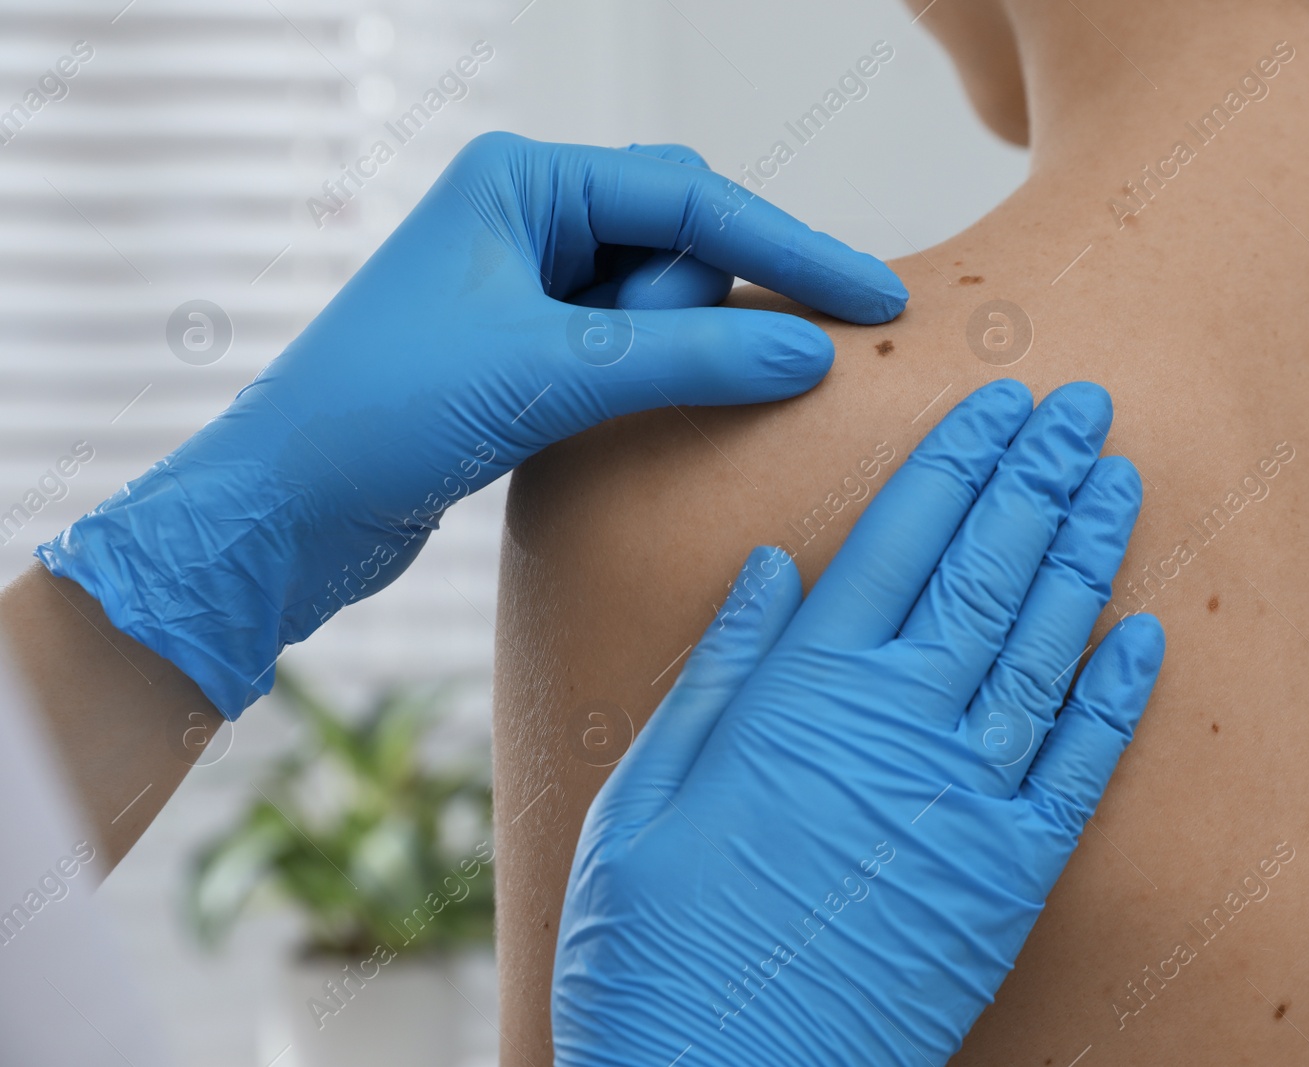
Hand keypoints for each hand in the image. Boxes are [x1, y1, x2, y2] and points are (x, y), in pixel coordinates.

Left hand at [37, 134, 906, 716]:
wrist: (281, 510)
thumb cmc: (381, 413)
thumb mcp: (548, 374)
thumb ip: (689, 359)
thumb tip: (809, 352)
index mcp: (521, 181)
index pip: (691, 198)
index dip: (792, 247)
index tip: (874, 297)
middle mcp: (526, 219)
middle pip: (678, 246)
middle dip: (700, 313)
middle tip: (657, 373)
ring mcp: (526, 288)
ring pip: (657, 308)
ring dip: (668, 359)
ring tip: (591, 406)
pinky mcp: (526, 354)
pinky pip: (625, 355)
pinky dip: (646, 385)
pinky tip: (620, 422)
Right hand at [553, 380, 1164, 1065]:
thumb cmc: (653, 948)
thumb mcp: (643, 796)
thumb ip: (720, 672)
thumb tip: (776, 566)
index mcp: (800, 696)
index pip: (897, 542)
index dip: (953, 461)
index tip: (996, 400)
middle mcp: (895, 729)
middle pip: (984, 572)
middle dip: (1037, 476)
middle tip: (1083, 403)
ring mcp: (962, 803)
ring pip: (1042, 648)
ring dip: (1087, 554)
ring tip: (1119, 475)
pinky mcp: (1006, 880)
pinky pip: (1079, 767)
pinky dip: (1116, 693)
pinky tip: (1146, 628)